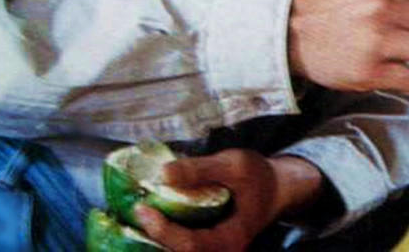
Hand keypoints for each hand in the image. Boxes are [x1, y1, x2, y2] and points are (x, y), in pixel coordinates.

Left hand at [134, 151, 322, 251]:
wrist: (276, 189)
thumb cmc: (258, 176)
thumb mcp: (234, 164)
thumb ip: (200, 169)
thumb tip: (162, 174)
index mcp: (231, 240)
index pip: (191, 246)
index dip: (164, 231)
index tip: (143, 210)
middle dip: (152, 240)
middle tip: (132, 215)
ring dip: (154, 241)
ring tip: (135, 218)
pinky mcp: (205, 249)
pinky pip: (180, 249)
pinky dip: (162, 238)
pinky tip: (147, 222)